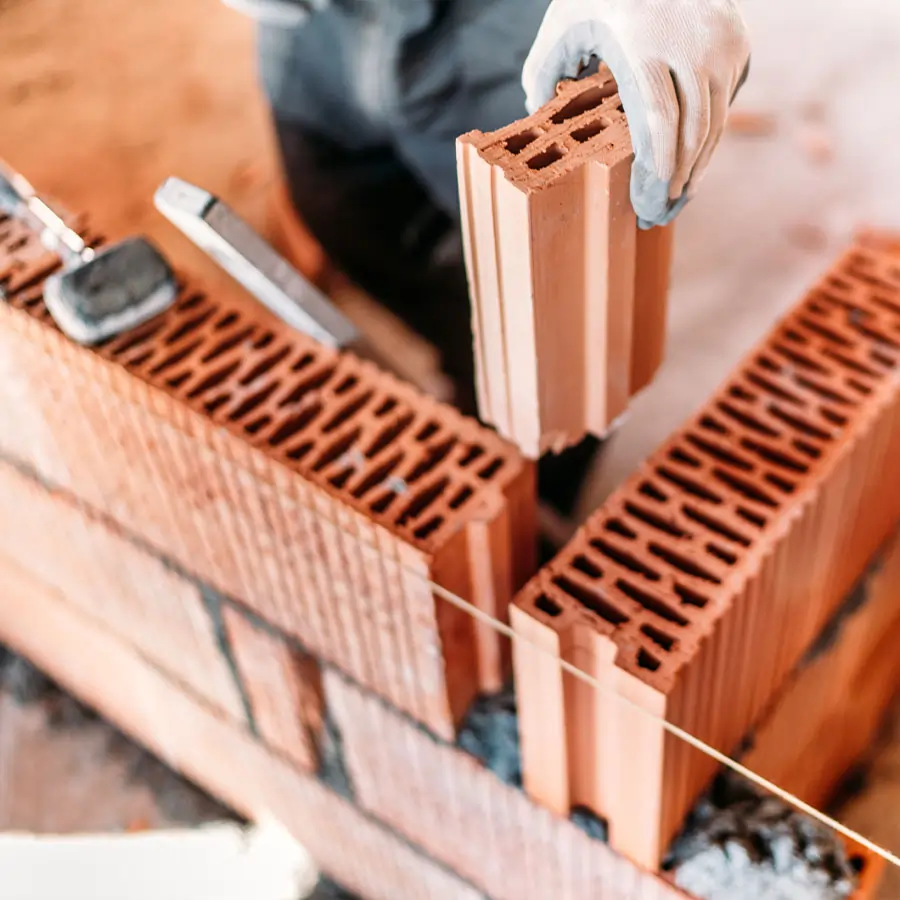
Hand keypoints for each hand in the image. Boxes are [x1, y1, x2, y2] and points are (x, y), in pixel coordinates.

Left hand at [523, 0, 750, 227]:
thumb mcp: (565, 21)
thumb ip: (544, 69)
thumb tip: (538, 113)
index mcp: (644, 44)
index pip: (657, 121)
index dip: (654, 171)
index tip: (644, 205)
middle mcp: (691, 45)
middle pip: (690, 133)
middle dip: (673, 183)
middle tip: (654, 218)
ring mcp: (722, 45)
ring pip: (713, 127)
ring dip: (694, 171)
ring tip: (672, 203)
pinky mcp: (739, 46)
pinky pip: (724, 108)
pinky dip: (706, 143)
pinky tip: (688, 169)